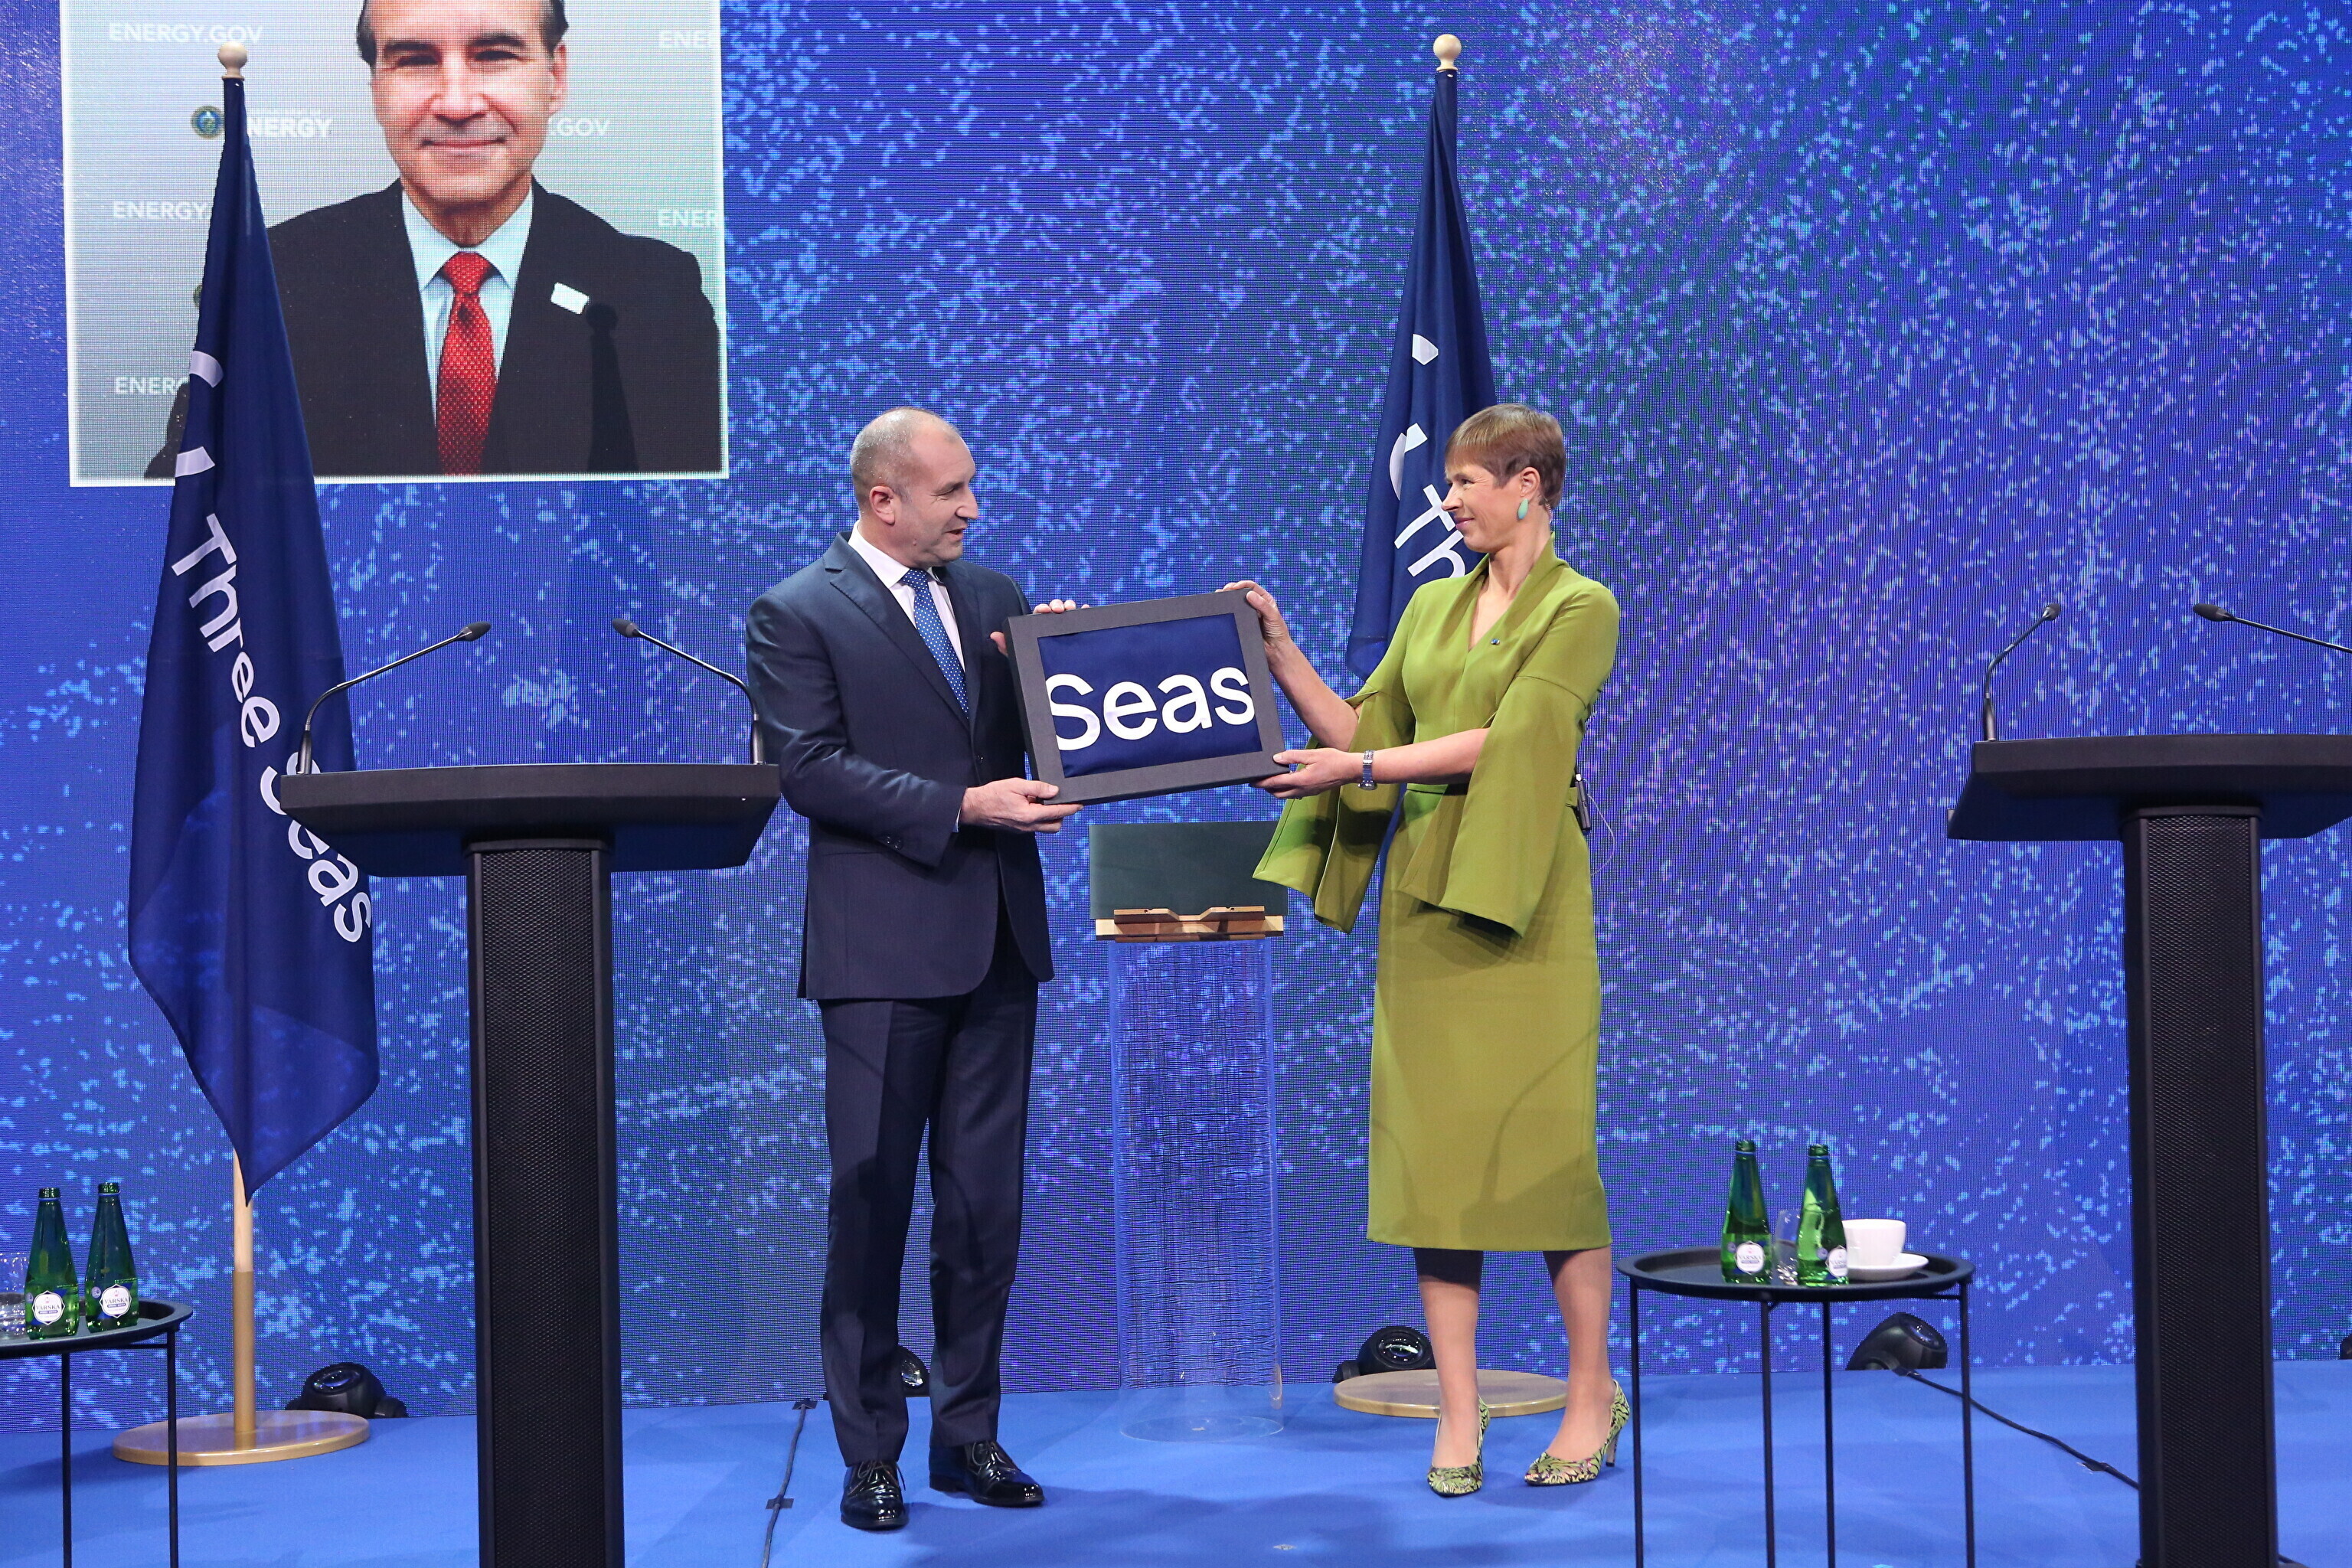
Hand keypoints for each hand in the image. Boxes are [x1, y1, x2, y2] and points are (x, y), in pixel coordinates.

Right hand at [961, 776, 1080, 832]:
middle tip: (1059, 801)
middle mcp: (1028, 826)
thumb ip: (1037, 788)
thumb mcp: (1016, 785)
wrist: (974, 808)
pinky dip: (1039, 818)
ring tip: (1041, 801)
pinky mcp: (1018, 830)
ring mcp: (1023, 830)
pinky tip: (1031, 805)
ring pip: (1045, 827)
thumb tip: (1054, 791)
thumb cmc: (992, 795)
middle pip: (1055, 826)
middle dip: (1061, 815)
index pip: (1057, 813)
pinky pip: (1035, 826)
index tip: (1080, 804)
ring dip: (1049, 817)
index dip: (1071, 808)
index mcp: (1030, 815)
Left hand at [990, 599, 1081, 654]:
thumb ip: (1007, 646)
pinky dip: (1084, 612)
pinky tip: (1086, 609)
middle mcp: (1051, 624)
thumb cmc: (1033, 663)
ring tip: (1073, 608)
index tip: (1045, 610)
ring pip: (1068, 612)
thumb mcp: (1019, 656)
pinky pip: (1080, 620)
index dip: (1042, 608)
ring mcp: (1065, 627)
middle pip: (1055, 609)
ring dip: (1070, 606)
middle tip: (1060, 609)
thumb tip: (993, 635)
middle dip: (1058, 605)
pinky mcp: (1076, 632)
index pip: (1039, 613)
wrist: (1052, 680)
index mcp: (1037, 625)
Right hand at [1222, 580, 1294, 655]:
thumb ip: (1263, 605)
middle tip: (1224, 591)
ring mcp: (1248, 613)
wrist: (1275, 650)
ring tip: (1221, 597)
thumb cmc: (1278, 632)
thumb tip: (1249, 595)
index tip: (1234, 587)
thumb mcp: (1273, 616)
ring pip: (1236, 603)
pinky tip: (1224, 609)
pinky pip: (1234, 614)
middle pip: (1241, 593)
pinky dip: (1228, 611)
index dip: (1242, 584)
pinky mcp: (1243, 622)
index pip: (1252, 587)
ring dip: (1228, 599)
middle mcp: (1256, 604)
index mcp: (1265, 599)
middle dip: (1232, 590)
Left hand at [1255, 747, 1359, 798]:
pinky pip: (1295, 794)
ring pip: (1286, 795)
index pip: (1276, 783)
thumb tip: (1276, 759)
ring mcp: (1308, 792)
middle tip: (1259, 781)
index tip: (1252, 782)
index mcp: (1301, 780)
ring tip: (1270, 781)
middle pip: (1278, 794)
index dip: (1262, 782)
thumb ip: (1292, 756)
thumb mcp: (1311, 755)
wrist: (1350, 770)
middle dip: (1267, 789)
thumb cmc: (1333, 760)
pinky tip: (1286, 781)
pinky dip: (1286, 790)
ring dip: (1276, 790)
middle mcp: (1303, 790)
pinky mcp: (1312, 792)